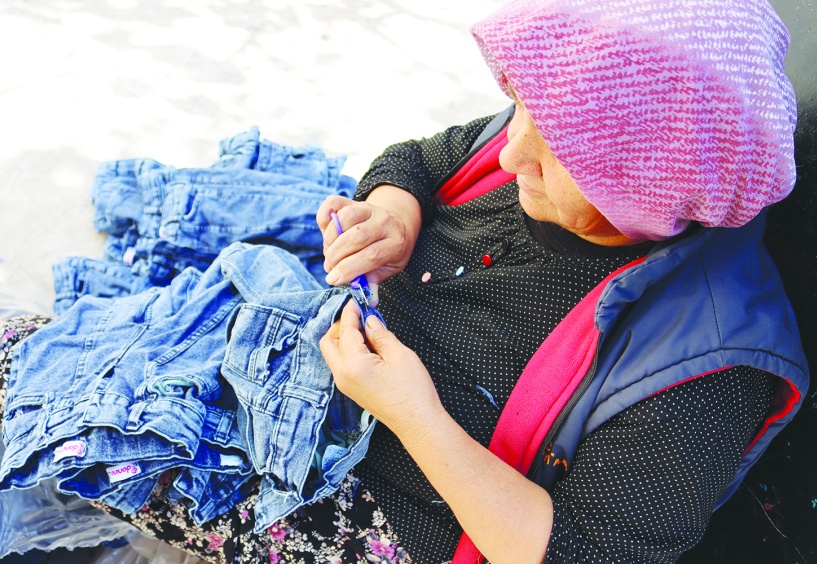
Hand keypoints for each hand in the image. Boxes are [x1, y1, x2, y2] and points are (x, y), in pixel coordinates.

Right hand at [316, 185, 421, 288]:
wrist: (399, 220)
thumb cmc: (391, 249)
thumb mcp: (391, 267)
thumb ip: (376, 280)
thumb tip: (368, 300)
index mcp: (396, 242)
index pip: (371, 256)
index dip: (349, 269)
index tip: (333, 280)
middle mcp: (384, 222)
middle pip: (356, 237)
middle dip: (337, 256)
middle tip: (330, 268)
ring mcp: (369, 208)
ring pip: (345, 218)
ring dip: (330, 239)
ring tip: (329, 253)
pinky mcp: (355, 200)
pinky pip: (334, 202)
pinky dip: (325, 216)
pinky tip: (326, 231)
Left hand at [320, 300, 442, 436]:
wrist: (418, 422)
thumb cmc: (413, 391)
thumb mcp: (399, 355)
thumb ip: (380, 334)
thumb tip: (369, 320)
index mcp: (353, 365)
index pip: (345, 331)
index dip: (350, 313)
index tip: (356, 301)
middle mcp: (342, 375)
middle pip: (328, 341)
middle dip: (341, 325)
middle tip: (360, 316)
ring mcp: (345, 384)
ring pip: (333, 353)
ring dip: (344, 337)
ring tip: (367, 329)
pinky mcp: (351, 389)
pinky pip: (342, 363)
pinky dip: (348, 350)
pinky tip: (368, 345)